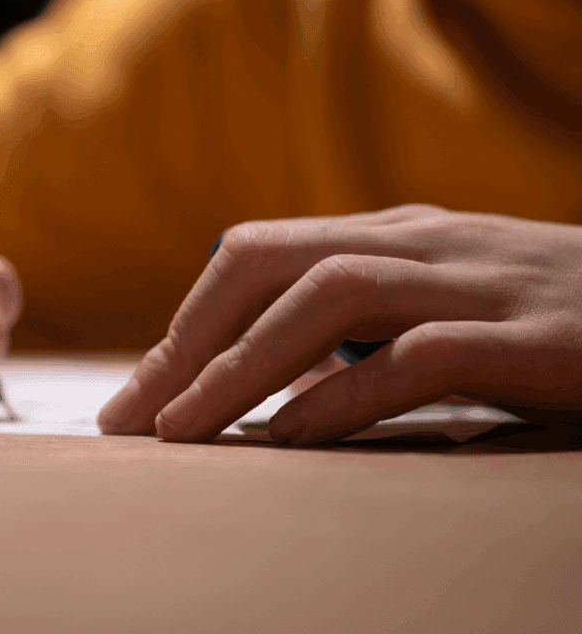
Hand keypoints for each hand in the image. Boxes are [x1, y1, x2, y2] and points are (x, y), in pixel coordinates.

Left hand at [98, 204, 581, 444]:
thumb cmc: (545, 320)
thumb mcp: (438, 304)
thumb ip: (358, 323)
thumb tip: (262, 376)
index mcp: (390, 233)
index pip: (254, 254)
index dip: (186, 323)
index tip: (138, 395)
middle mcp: (421, 243)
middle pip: (268, 262)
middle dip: (189, 340)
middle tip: (133, 418)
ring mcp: (478, 283)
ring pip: (326, 298)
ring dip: (241, 367)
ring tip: (183, 432)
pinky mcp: (536, 337)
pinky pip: (418, 357)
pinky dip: (345, 395)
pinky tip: (293, 439)